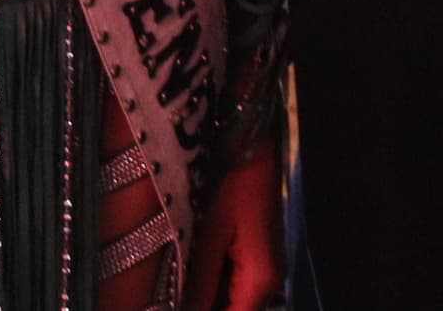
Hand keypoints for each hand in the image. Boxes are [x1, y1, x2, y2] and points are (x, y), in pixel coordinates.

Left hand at [184, 146, 286, 310]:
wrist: (259, 149)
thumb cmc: (236, 184)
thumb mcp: (211, 233)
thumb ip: (200, 281)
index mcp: (259, 280)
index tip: (174, 309)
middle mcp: (269, 283)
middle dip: (202, 308)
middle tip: (173, 298)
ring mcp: (266, 272)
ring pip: (234, 303)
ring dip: (207, 300)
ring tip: (179, 288)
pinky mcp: (259, 260)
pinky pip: (236, 288)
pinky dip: (214, 289)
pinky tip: (193, 277)